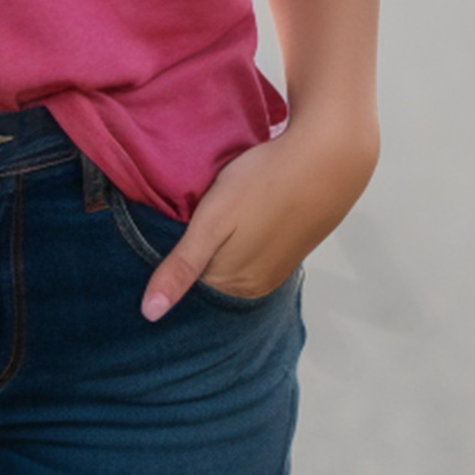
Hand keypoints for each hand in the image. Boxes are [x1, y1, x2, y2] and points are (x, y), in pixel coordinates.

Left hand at [139, 117, 376, 319]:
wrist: (325, 159)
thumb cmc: (263, 183)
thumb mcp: (212, 221)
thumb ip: (182, 266)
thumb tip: (149, 314)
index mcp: (233, 283)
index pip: (187, 283)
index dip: (171, 256)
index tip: (165, 228)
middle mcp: (256, 286)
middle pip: (209, 276)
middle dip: (195, 254)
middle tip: (187, 214)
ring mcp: (276, 268)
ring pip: (231, 263)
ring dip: (219, 245)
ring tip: (213, 213)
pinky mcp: (290, 248)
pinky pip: (253, 252)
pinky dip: (240, 238)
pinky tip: (239, 216)